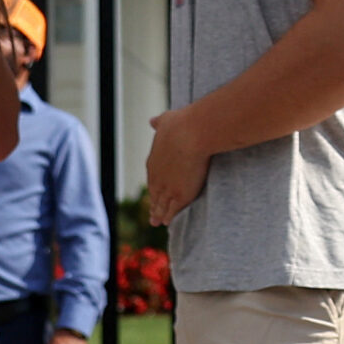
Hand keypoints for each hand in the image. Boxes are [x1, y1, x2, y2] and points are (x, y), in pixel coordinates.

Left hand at [147, 105, 211, 224]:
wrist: (192, 134)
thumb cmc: (182, 124)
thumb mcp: (166, 121)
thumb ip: (159, 123)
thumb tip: (152, 121)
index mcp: (153, 162)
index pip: (153, 178)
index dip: (154, 186)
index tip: (154, 192)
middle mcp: (157, 177)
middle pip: (155, 194)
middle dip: (154, 204)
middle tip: (152, 214)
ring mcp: (167, 187)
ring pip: (161, 205)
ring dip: (158, 214)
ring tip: (157, 222)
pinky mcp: (180, 195)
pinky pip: (172, 210)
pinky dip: (168, 216)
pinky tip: (166, 223)